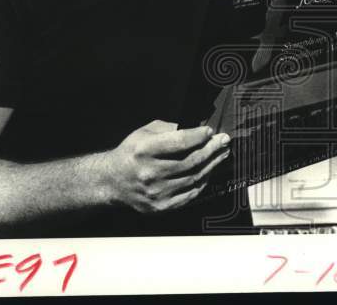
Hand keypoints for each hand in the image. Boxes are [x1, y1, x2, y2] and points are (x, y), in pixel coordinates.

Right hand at [99, 120, 230, 213]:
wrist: (112, 181)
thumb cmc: (131, 153)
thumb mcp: (145, 132)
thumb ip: (170, 129)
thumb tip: (197, 129)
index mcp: (144, 150)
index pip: (179, 142)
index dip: (199, 136)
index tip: (210, 131)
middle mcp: (149, 173)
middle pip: (190, 161)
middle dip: (211, 149)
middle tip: (223, 141)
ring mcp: (156, 192)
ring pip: (194, 178)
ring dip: (212, 164)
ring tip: (221, 154)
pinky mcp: (160, 206)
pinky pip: (190, 194)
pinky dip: (203, 181)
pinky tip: (209, 171)